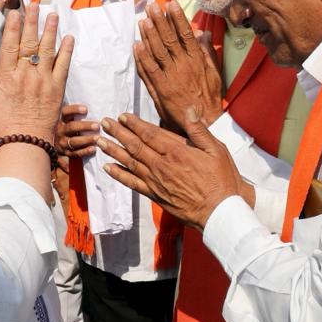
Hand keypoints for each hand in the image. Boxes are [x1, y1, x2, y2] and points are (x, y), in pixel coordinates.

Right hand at [0, 5, 73, 142]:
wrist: (25, 145)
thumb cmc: (1, 127)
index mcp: (6, 77)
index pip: (10, 46)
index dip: (13, 27)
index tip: (15, 12)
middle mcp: (26, 76)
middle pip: (29, 43)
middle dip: (32, 22)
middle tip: (35, 4)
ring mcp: (43, 82)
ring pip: (48, 50)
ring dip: (50, 31)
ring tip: (53, 15)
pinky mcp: (57, 90)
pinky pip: (64, 67)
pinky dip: (67, 52)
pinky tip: (69, 39)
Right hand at [56, 103, 98, 158]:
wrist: (52, 145)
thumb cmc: (68, 126)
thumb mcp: (67, 117)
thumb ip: (75, 111)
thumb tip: (89, 94)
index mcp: (61, 119)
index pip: (65, 112)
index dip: (74, 110)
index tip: (86, 109)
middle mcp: (60, 131)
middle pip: (71, 127)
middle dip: (85, 126)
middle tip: (97, 125)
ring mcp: (62, 143)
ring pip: (74, 141)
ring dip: (87, 139)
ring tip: (98, 138)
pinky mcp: (66, 153)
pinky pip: (75, 153)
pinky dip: (84, 151)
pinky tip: (93, 149)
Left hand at [98, 108, 252, 230]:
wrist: (220, 211)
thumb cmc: (222, 179)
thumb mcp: (216, 150)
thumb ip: (199, 130)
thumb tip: (189, 109)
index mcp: (177, 151)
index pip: (150, 133)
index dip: (134, 124)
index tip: (122, 116)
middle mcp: (163, 165)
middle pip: (135, 145)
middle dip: (118, 133)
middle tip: (104, 123)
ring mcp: (157, 181)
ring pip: (130, 163)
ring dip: (113, 151)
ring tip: (100, 141)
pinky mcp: (155, 196)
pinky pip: (132, 183)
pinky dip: (119, 175)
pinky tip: (108, 168)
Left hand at [135, 1, 222, 131]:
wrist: (204, 121)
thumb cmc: (210, 97)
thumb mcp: (214, 72)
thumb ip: (207, 52)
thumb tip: (203, 33)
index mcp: (197, 59)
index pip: (186, 34)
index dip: (177, 18)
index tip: (170, 5)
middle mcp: (184, 65)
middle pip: (169, 39)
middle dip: (159, 21)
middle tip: (151, 6)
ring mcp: (171, 76)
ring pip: (158, 51)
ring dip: (149, 35)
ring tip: (142, 20)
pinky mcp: (161, 89)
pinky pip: (150, 70)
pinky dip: (143, 57)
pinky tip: (137, 45)